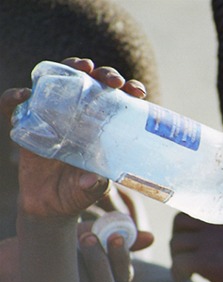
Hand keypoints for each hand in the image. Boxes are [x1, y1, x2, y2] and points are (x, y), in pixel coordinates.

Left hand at [0, 217, 151, 281]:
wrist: (16, 256)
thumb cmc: (56, 245)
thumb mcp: (88, 235)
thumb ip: (116, 236)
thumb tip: (151, 237)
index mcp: (105, 279)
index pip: (125, 276)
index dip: (124, 258)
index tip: (118, 235)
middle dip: (105, 261)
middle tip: (90, 236)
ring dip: (88, 265)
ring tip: (75, 241)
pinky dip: (66, 275)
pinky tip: (58, 259)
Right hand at [1, 57, 148, 218]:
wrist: (48, 206)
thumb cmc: (76, 193)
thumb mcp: (89, 191)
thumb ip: (94, 187)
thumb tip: (94, 180)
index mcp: (102, 127)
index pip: (119, 99)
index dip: (129, 90)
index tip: (138, 92)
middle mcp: (80, 115)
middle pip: (95, 83)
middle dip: (107, 75)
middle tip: (113, 81)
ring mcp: (53, 116)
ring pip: (61, 81)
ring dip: (71, 68)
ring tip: (82, 67)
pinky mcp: (28, 124)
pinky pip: (16, 106)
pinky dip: (15, 97)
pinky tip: (24, 94)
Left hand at [170, 213, 222, 281]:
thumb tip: (209, 233)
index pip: (196, 206)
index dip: (188, 223)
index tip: (190, 237)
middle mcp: (220, 222)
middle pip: (180, 222)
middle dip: (178, 238)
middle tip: (184, 254)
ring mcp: (212, 240)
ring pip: (176, 243)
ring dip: (176, 257)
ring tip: (186, 270)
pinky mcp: (206, 261)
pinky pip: (179, 263)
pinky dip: (177, 273)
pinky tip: (185, 279)